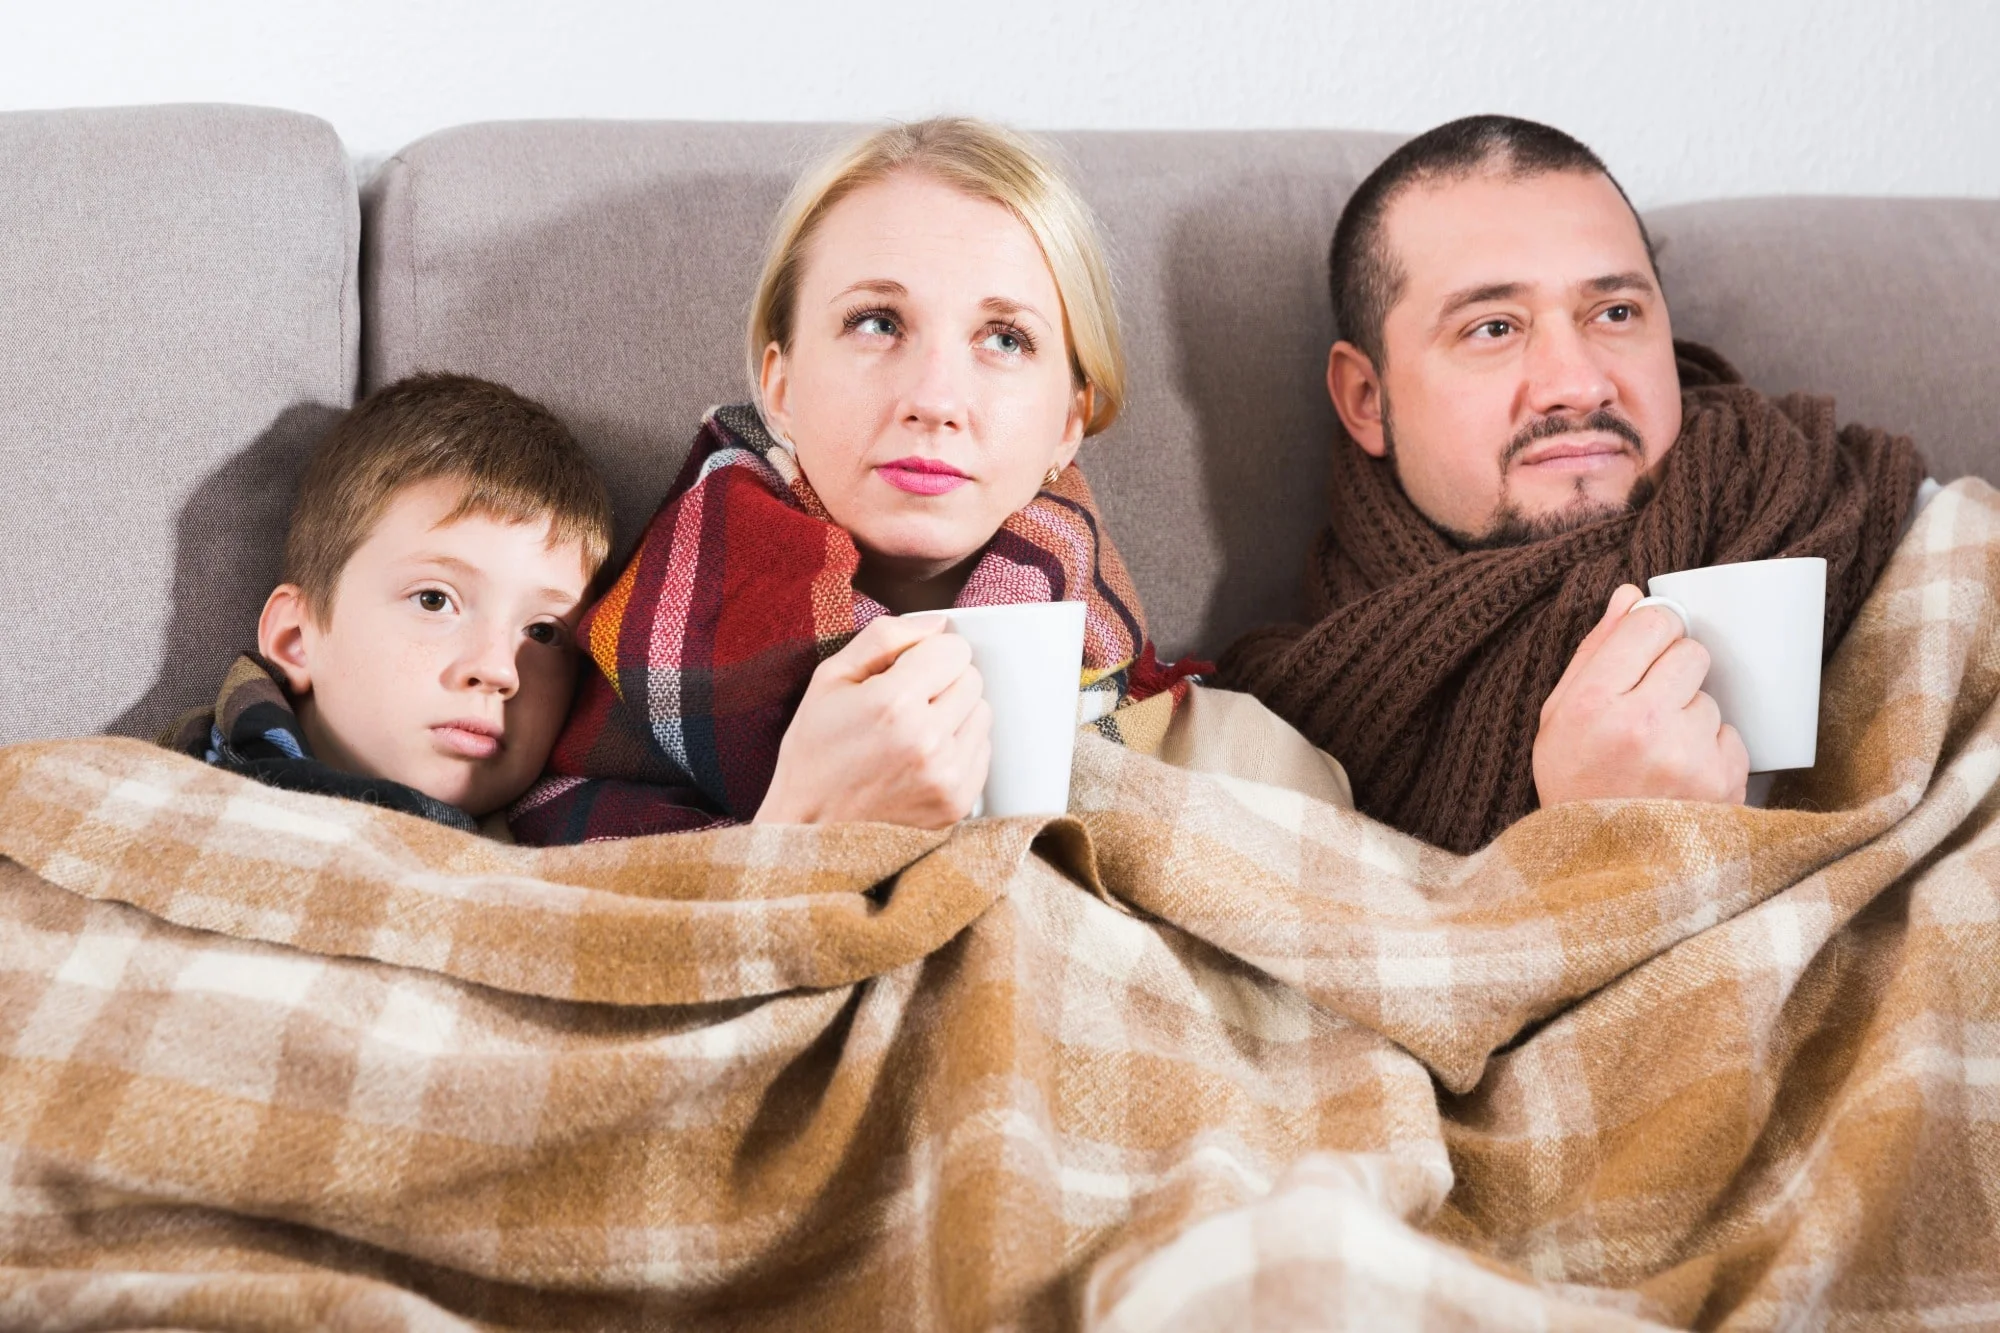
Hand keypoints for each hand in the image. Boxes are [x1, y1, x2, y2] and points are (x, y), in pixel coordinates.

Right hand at [754, 613, 991, 827]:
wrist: (809, 834)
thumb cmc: (814, 753)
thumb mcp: (830, 680)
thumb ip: (885, 638)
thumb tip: (939, 622)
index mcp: (893, 702)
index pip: (954, 649)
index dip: (929, 654)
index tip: (906, 671)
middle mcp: (927, 739)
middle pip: (972, 678)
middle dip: (943, 682)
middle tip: (906, 703)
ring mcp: (946, 775)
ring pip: (982, 713)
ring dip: (955, 714)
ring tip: (913, 733)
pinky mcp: (958, 803)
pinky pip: (982, 751)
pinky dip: (958, 747)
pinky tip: (921, 759)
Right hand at [1533, 584, 1749, 807]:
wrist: (1599, 867)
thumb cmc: (1574, 786)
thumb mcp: (1558, 718)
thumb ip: (1594, 653)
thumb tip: (1631, 596)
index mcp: (1593, 702)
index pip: (1652, 624)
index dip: (1653, 634)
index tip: (1646, 653)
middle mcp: (1642, 724)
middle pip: (1691, 653)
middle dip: (1675, 674)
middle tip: (1651, 710)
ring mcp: (1687, 756)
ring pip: (1711, 699)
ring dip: (1691, 719)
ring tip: (1660, 756)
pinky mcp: (1722, 783)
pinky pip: (1732, 737)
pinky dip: (1711, 754)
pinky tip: (1680, 779)